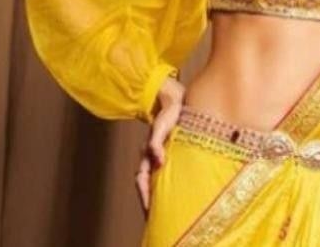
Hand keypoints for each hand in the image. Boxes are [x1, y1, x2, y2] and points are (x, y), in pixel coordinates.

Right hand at [135, 78, 184, 215]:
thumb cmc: (168, 114)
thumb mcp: (162, 126)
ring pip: (158, 181)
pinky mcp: (172, 154)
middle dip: (150, 202)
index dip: (145, 195)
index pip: (142, 179)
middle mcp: (154, 158)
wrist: (175, 101)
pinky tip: (176, 195)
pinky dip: (168, 186)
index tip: (149, 209)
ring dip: (158, 196)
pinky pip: (167, 174)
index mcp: (150, 153)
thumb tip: (158, 160)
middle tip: (154, 218)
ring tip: (164, 212)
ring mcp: (162, 157)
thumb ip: (156, 142)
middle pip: (148, 184)